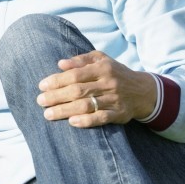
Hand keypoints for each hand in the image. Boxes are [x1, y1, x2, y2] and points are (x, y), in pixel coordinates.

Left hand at [36, 51, 156, 127]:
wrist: (144, 91)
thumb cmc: (115, 73)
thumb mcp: (101, 60)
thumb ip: (81, 60)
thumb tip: (60, 63)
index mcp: (102, 68)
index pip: (75, 75)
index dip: (57, 81)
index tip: (41, 86)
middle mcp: (109, 83)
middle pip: (78, 91)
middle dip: (56, 97)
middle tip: (40, 101)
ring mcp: (115, 99)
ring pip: (87, 105)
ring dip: (65, 111)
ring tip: (48, 114)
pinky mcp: (120, 114)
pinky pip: (101, 118)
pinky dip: (86, 121)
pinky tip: (71, 122)